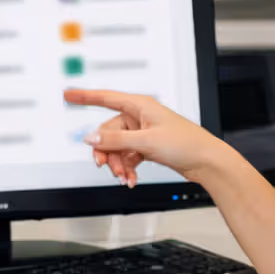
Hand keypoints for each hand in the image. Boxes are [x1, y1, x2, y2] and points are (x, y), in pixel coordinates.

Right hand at [64, 89, 217, 186]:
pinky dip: (127, 167)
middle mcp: (140, 116)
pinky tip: (130, 179)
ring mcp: (143, 132)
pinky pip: (128, 155)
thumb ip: (116, 140)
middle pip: (109, 132)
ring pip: (117, 147)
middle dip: (107, 152)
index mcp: (140, 106)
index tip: (68, 94)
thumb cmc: (185, 143)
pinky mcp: (148, 146)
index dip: (85, 96)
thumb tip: (92, 138)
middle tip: (106, 166)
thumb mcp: (146, 141)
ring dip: (118, 163)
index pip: (105, 97)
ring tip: (124, 177)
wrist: (206, 162)